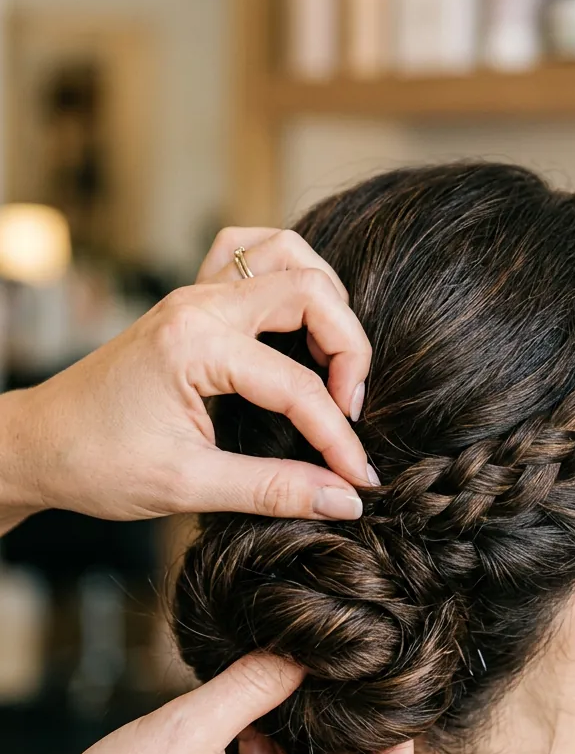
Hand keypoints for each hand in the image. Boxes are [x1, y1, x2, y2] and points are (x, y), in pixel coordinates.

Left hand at [0, 229, 372, 524]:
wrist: (37, 445)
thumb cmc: (97, 464)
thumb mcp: (188, 486)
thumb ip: (275, 490)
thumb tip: (345, 500)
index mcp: (195, 345)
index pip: (299, 385)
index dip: (339, 436)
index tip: (358, 479)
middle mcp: (198, 304)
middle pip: (310, 290)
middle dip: (349, 349)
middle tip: (350, 409)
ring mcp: (193, 294)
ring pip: (287, 254)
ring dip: (325, 299)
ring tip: (333, 362)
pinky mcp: (190, 301)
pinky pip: (251, 253)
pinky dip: (287, 273)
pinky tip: (297, 319)